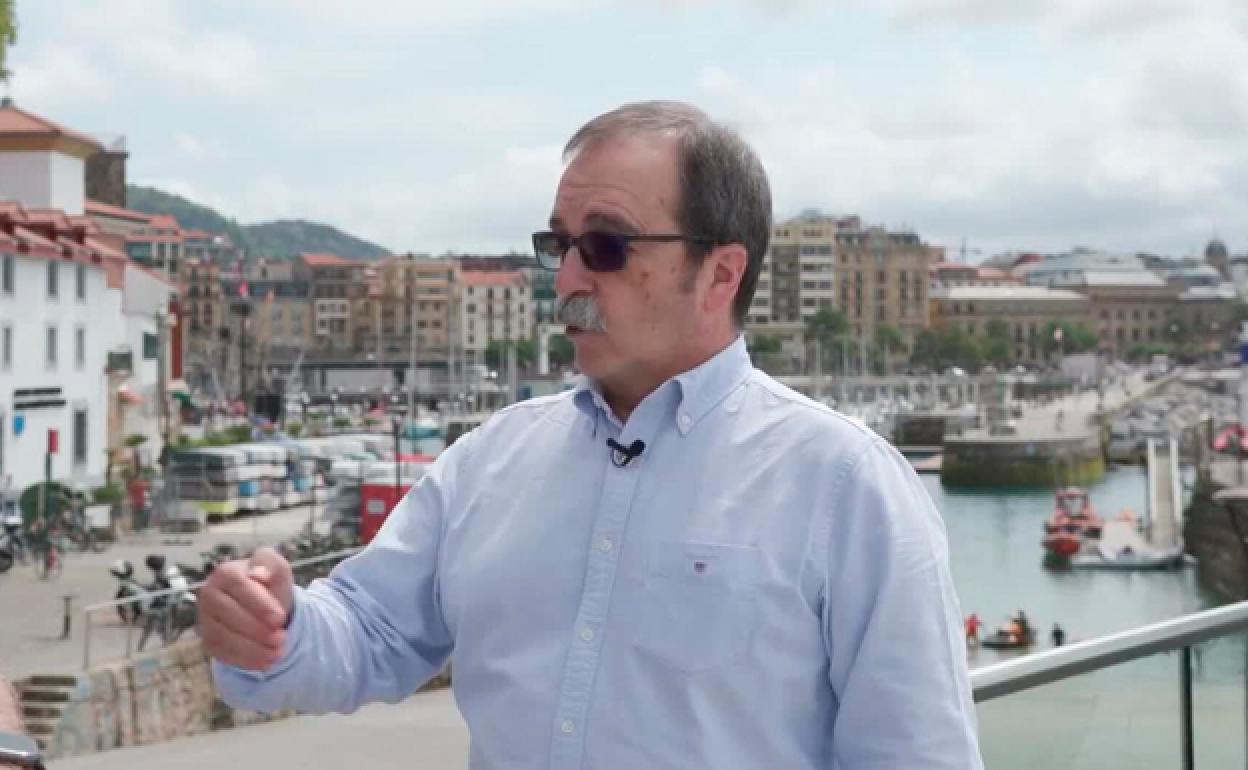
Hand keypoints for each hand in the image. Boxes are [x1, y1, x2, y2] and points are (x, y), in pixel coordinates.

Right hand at [199, 547, 293, 670]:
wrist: (265, 606)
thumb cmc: (269, 585)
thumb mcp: (277, 569)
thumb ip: (270, 565)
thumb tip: (259, 573)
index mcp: (226, 573)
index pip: (238, 585)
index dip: (259, 604)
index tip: (279, 619)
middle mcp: (209, 595)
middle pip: (228, 613)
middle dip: (256, 629)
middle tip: (281, 638)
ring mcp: (206, 620)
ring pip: (223, 637)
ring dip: (252, 648)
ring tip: (277, 653)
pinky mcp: (209, 641)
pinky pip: (223, 654)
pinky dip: (246, 660)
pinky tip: (265, 661)